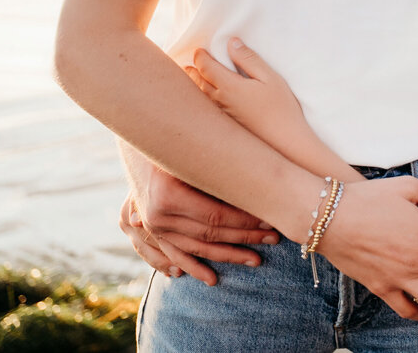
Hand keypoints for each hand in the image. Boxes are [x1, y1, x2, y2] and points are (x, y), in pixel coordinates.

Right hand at [122, 150, 277, 284]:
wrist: (143, 140)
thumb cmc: (179, 140)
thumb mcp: (197, 151)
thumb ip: (221, 170)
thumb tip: (263, 183)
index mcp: (168, 195)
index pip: (215, 216)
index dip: (245, 221)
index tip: (271, 220)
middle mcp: (156, 216)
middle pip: (209, 234)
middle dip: (245, 238)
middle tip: (274, 239)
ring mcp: (152, 226)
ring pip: (196, 248)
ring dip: (228, 255)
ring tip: (256, 260)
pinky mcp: (151, 230)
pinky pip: (175, 254)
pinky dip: (193, 266)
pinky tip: (212, 278)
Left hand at [186, 38, 305, 145]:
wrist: (283, 141)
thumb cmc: (281, 107)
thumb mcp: (269, 77)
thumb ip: (249, 59)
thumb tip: (231, 42)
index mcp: (229, 87)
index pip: (206, 67)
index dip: (200, 57)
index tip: (198, 50)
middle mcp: (220, 101)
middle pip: (198, 82)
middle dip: (192, 70)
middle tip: (190, 63)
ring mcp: (221, 115)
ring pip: (200, 96)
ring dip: (194, 84)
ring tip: (191, 76)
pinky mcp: (226, 124)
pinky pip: (207, 106)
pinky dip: (201, 96)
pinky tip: (206, 96)